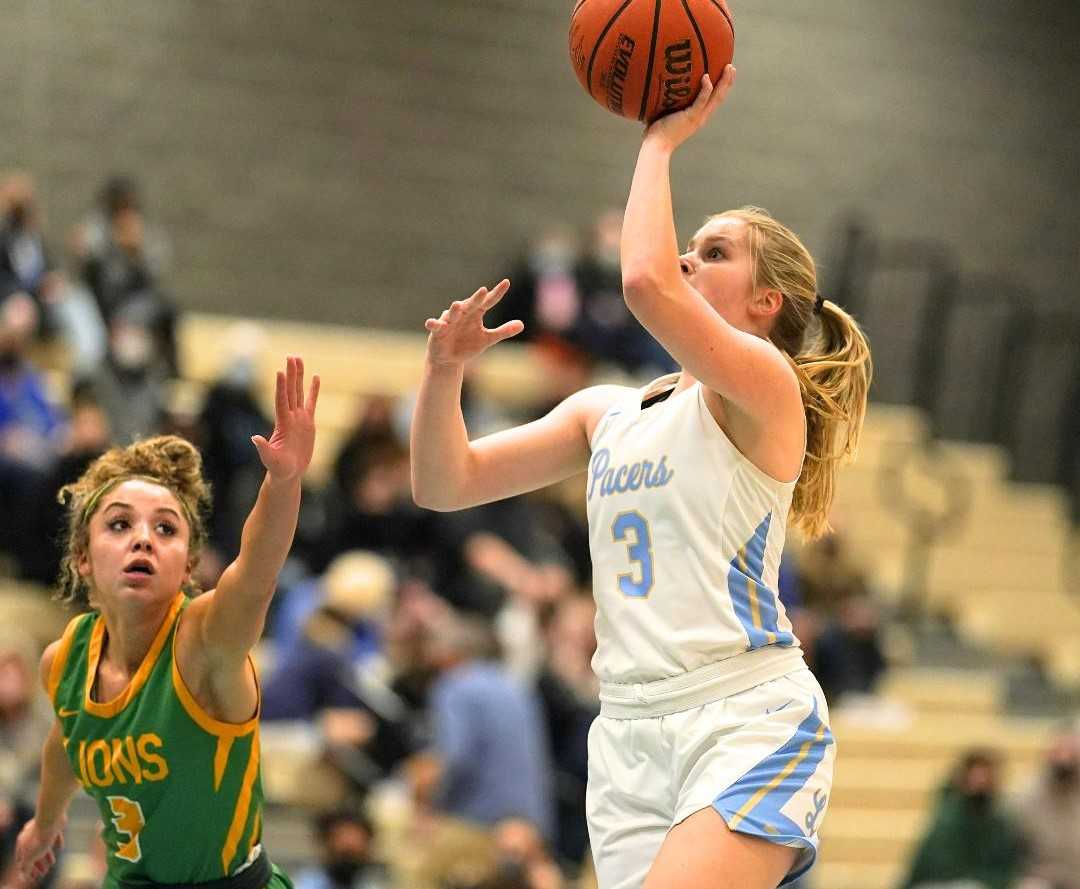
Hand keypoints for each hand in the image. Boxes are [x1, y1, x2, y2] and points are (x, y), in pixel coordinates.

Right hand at [14, 816, 64, 884]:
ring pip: (43, 845)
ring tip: (52, 863)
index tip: (34, 876)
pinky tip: (61, 848)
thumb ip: (26, 867)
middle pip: (33, 852)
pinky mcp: (53, 824)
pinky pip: (54, 835)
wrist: (51, 818)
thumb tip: (22, 877)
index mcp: (21, 842)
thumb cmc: (40, 838)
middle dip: (38, 864)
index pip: (22, 859)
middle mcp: (29, 834)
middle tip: (44, 872)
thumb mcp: (31, 857)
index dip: (27, 869)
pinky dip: (57, 842)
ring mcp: (41, 828)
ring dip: (47, 855)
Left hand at [251, 356, 319, 480]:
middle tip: (291, 357)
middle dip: (291, 374)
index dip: (281, 387)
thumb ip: (264, 449)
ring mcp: (299, 418)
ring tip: (298, 359)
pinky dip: (313, 390)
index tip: (280, 372)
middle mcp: (290, 417)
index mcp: (283, 424)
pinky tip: (315, 377)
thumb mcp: (271, 459)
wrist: (288, 473)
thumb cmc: (278, 468)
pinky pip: (311, 402)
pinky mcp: (308, 423)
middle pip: (291, 391)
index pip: (282, 401)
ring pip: (299, 392)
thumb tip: (254, 438)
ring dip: (299, 376)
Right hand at [424, 280, 522, 366]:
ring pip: (452, 314)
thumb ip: (503, 331)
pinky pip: (435, 326)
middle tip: (483, 290)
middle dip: (476, 298)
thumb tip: (522, 324)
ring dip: (454, 310)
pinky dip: (433, 324)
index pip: (488, 301)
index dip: (497, 293)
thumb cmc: (468, 345)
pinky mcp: (438, 331)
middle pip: (471, 305)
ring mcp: (449, 322)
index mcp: (476, 313)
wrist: (449, 359)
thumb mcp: (488, 339)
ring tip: (458, 305)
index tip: (506, 282)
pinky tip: (431, 323)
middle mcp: (463, 314)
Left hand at [644, 64, 735, 150]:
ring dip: (724, 82)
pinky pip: (701, 100)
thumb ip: (666, 103)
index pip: (712, 101)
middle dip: (727, 82)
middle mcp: (701, 117)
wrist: (656, 147)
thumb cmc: (656, 133)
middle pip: (719, 97)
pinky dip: (705, 89)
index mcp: (697, 117)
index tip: (724, 76)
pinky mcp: (690, 117)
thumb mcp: (665, 115)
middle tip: (731, 67)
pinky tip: (706, 76)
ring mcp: (697, 117)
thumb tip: (657, 88)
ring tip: (729, 67)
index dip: (720, 89)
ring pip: (716, 97)